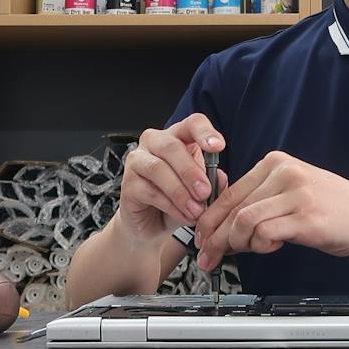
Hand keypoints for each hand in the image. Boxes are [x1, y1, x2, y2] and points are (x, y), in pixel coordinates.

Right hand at [117, 114, 227, 242]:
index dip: (205, 132)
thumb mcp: (200, 191)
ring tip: (196, 210)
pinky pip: (149, 191)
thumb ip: (212, 182)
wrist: (152, 224)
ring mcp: (137, 160)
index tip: (218, 146)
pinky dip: (170, 206)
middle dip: (191, 171)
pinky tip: (184, 216)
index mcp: (178, 137)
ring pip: (158, 168)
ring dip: (180, 192)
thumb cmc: (178, 199)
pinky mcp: (127, 183)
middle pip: (172, 147)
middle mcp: (155, 142)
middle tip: (205, 192)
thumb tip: (221, 179)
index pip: (192, 124)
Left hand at [192, 152, 348, 269]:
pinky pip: (265, 233)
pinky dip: (260, 246)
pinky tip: (272, 247)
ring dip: (237, 244)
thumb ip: (259, 202)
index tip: (202, 239)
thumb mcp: (290, 192)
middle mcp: (282, 173)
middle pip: (232, 208)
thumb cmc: (330, 206)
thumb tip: (223, 227)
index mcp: (274, 163)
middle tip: (209, 257)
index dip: (210, 220)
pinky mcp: (305, 216)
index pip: (229, 193)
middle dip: (215, 237)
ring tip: (246, 252)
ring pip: (244, 221)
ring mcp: (294, 194)